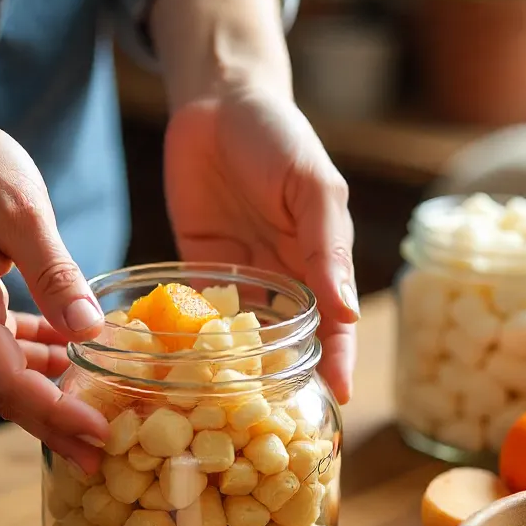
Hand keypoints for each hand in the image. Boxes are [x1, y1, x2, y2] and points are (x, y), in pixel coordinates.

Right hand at [0, 8, 109, 470]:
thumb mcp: (22, 211)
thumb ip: (55, 274)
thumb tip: (89, 331)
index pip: (8, 380)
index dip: (54, 414)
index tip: (98, 437)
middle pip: (6, 391)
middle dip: (56, 425)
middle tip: (104, 456)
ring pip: (6, 374)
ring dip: (52, 394)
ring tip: (102, 414)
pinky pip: (3, 348)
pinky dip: (39, 359)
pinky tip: (73, 355)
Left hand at [164, 83, 358, 402]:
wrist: (216, 101)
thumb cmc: (278, 136)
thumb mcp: (312, 185)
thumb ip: (327, 245)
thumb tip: (347, 312)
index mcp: (317, 260)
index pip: (333, 323)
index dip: (336, 361)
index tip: (335, 402)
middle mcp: (279, 277)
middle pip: (287, 342)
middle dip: (282, 380)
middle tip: (272, 424)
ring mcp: (235, 277)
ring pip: (240, 337)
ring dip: (235, 370)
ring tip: (224, 413)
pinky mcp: (194, 270)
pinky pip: (193, 314)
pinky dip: (189, 340)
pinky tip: (178, 371)